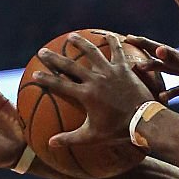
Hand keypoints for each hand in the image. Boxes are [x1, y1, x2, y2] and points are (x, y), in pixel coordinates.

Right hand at [34, 33, 152, 147]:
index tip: (34, 73)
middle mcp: (95, 79)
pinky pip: (117, 51)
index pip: (59, 84)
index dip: (45, 78)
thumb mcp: (93, 136)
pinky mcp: (124, 69)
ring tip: (71, 36)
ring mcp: (110, 72)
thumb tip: (50, 144)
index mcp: (85, 95)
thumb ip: (71, 138)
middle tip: (42, 51)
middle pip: (69, 64)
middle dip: (54, 57)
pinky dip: (113, 42)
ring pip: (91, 52)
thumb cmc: (118, 130)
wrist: (144, 121)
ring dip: (80, 43)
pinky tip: (108, 34)